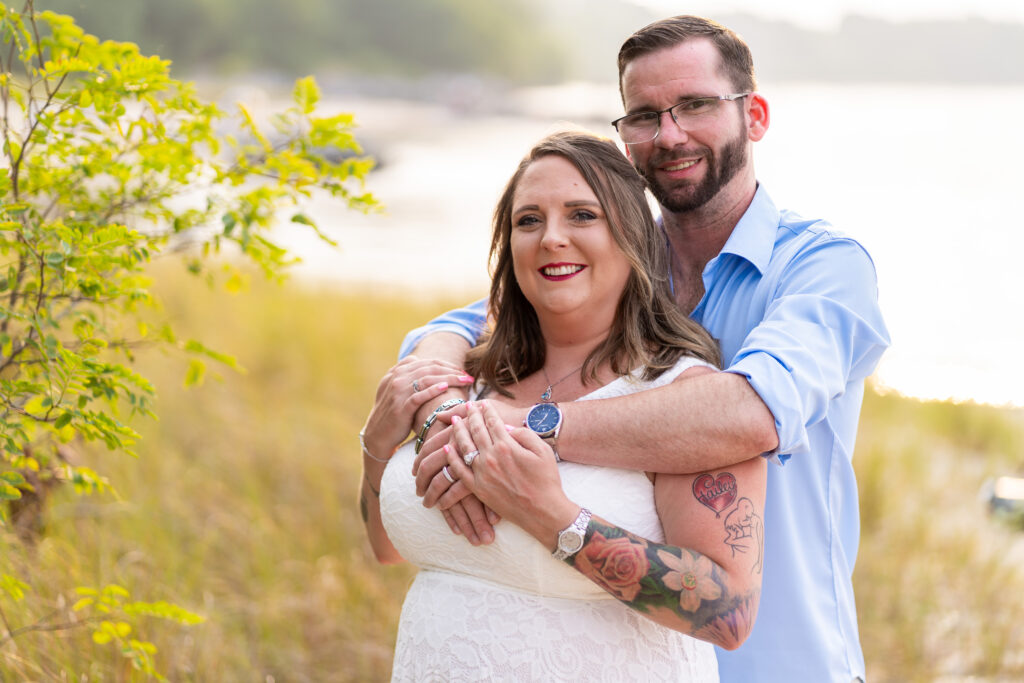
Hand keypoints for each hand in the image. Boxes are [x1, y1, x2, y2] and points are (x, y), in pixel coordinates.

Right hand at [361, 356, 472, 459]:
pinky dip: (433, 390)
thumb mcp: (396, 389)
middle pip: (430, 368)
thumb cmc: (393, 413)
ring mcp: (398, 391)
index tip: (462, 371)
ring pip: (427, 378)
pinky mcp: (400, 406)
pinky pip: (419, 395)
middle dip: (452, 370)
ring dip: (449, 378)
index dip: (448, 365)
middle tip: (468, 376)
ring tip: (465, 381)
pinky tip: (446, 388)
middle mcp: (397, 377)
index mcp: (398, 371)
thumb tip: (425, 364)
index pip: (428, 362)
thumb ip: (408, 375)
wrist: (377, 435)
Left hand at [445, 401, 573, 546]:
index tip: (482, 403)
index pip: (492, 422)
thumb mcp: (542, 451)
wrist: (543, 512)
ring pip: (465, 447)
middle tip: (468, 406)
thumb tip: (506, 428)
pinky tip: (447, 448)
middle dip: (471, 416)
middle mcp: (491, 457)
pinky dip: (452, 458)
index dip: (487, 411)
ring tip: (455, 421)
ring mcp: (482, 473)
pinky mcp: (478, 488)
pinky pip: (460, 471)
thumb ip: (524, 434)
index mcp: (507, 446)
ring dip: (459, 431)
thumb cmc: (547, 480)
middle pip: (476, 430)